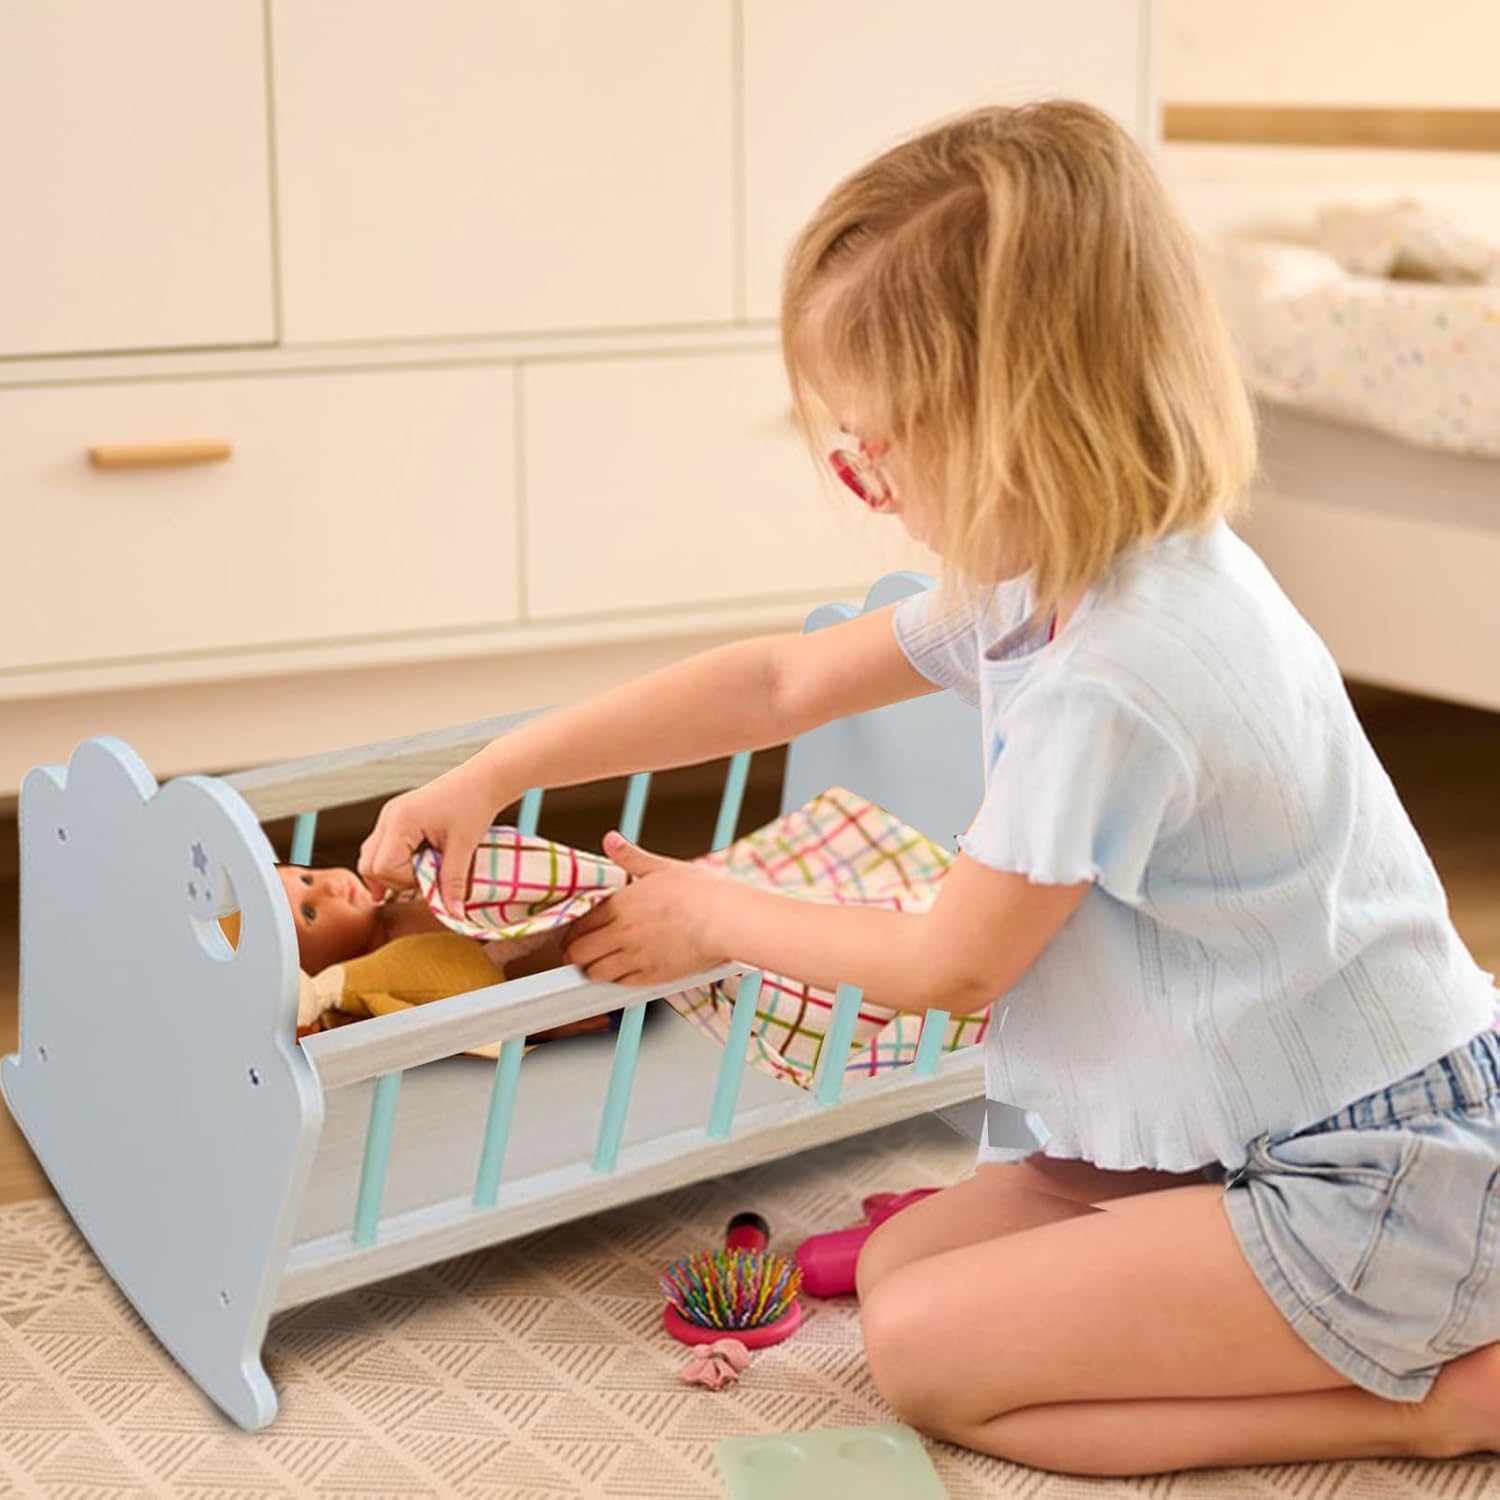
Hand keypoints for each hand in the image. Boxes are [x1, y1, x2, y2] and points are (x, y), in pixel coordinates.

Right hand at [357, 759, 499, 913]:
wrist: (484, 779)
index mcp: (401, 820)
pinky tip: (416, 866)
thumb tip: (451, 913)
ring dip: (393, 872)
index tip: (431, 876)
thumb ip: (453, 882)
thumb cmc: (475, 804)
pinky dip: (394, 861)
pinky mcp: (397, 816)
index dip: (405, 880)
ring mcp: (390, 815)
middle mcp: (389, 816)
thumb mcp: (464, 846)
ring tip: (422, 872)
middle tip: (425, 877)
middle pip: (369, 864)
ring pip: (371, 856)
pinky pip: (382, 847)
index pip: (383, 867)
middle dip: (394, 880)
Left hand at [563, 833, 728, 984]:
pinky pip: (621, 985)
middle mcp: (622, 933)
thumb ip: (631, 856)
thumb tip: (611, 839)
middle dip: (575, 954)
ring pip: (596, 973)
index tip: (576, 934)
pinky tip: (623, 974)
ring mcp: (636, 957)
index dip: (574, 931)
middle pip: (579, 952)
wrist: (725, 919)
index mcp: (621, 904)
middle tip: (580, 953)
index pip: (580, 923)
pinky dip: (617, 981)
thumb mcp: (662, 867)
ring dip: (593, 970)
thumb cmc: (701, 892)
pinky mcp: (653, 976)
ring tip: (598, 965)